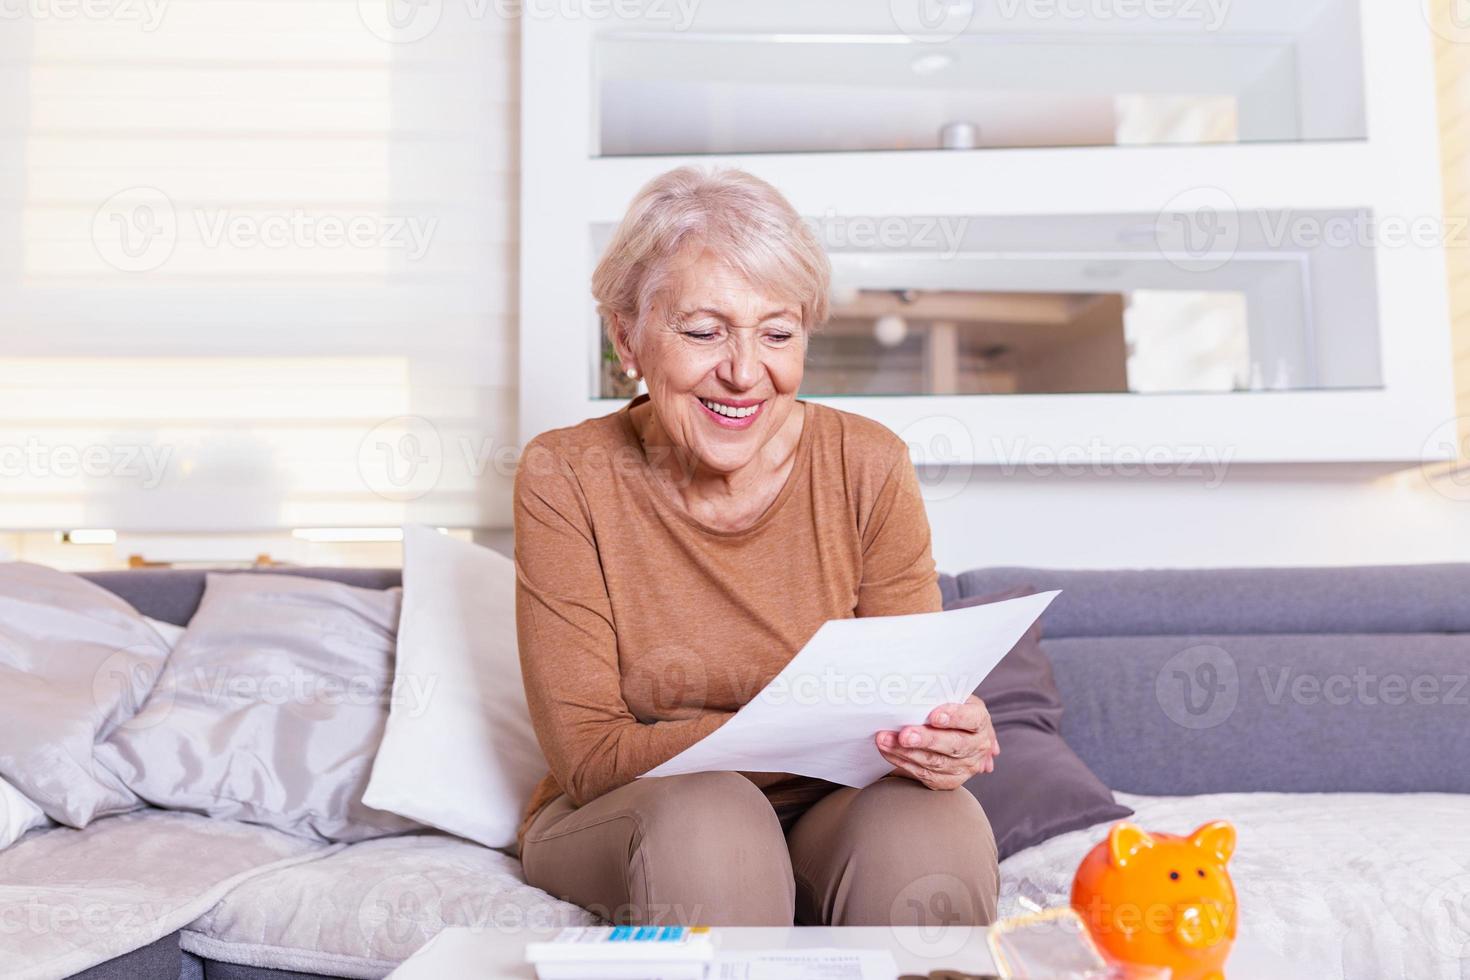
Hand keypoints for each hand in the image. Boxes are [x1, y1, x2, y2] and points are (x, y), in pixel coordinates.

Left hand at [874, 695, 998, 790]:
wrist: (956, 734)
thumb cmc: (949, 708)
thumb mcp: (952, 696)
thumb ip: (940, 695)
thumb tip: (918, 690)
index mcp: (980, 721)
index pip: (972, 719)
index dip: (955, 717)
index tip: (934, 715)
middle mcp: (977, 747)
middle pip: (954, 745)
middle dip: (926, 740)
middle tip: (904, 734)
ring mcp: (965, 767)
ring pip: (935, 762)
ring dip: (906, 751)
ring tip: (884, 740)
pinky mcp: (948, 781)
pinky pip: (924, 774)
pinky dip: (902, 762)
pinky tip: (887, 750)